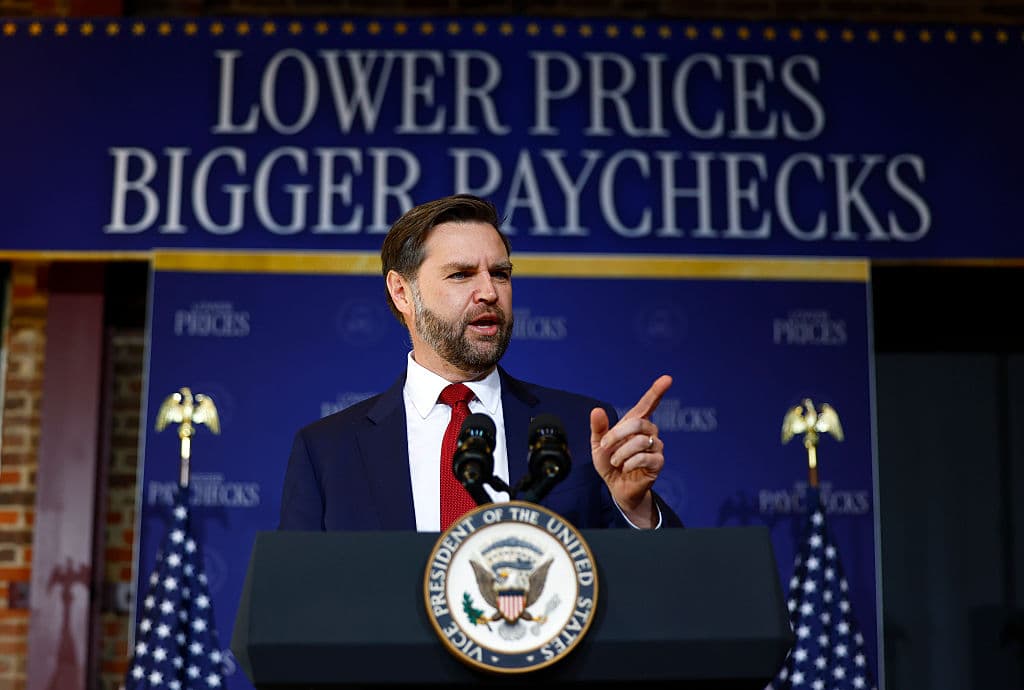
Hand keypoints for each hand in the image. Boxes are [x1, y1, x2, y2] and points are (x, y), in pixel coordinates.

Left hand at [590, 375, 671, 528]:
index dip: (657, 391)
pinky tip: (625, 468)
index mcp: (634, 424)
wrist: (616, 486)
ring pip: (640, 441)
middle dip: (617, 435)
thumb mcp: (598, 445)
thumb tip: (596, 410)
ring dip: (621, 453)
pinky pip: (645, 457)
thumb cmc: (609, 463)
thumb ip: (598, 428)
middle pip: (639, 423)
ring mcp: (655, 447)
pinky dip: (630, 463)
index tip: (667, 379)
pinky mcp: (658, 463)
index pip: (648, 404)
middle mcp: (649, 432)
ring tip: (615, 462)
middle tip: (605, 447)